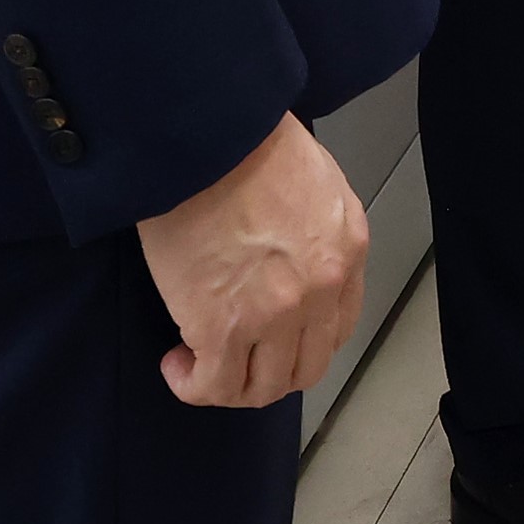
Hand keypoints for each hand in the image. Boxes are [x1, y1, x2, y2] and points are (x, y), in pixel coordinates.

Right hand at [140, 113, 366, 410]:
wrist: (209, 136)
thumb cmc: (249, 143)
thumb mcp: (315, 180)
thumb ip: (315, 229)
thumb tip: (288, 257)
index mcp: (346, 251)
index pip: (337, 328)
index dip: (299, 342)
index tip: (268, 335)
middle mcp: (320, 290)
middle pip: (304, 368)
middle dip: (267, 372)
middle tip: (233, 356)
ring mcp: (274, 314)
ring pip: (262, 388)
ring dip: (230, 384)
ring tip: (198, 362)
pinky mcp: (221, 326)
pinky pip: (213, 386)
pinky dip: (193, 385)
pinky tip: (177, 364)